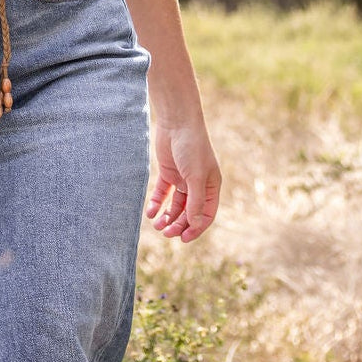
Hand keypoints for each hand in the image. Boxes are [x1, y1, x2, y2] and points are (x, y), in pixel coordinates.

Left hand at [145, 118, 220, 241]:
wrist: (177, 122)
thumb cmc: (192, 147)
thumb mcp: (195, 176)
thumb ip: (195, 201)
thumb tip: (195, 225)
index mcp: (211, 187)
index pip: (206, 214)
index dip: (196, 228)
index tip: (183, 239)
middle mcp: (198, 185)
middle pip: (189, 212)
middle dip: (178, 224)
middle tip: (166, 233)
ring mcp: (182, 179)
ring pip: (175, 205)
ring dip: (167, 217)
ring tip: (157, 226)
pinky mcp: (168, 173)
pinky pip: (162, 193)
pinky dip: (157, 203)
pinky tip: (150, 213)